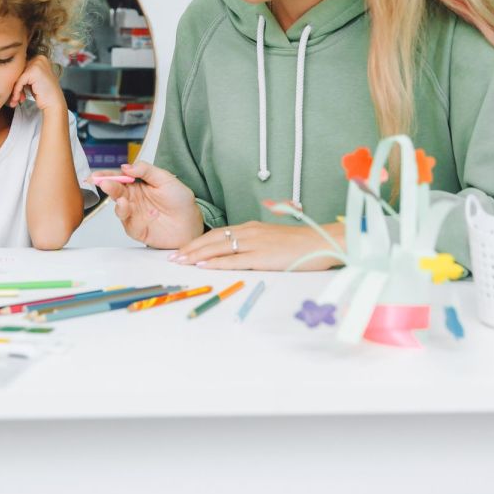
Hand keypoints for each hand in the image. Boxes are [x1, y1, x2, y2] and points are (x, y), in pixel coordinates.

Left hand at [10, 55, 65, 111]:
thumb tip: (11, 74)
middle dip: (16, 86)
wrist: (54, 103)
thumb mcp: (35, 80)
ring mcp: (37, 63)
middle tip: (15, 97)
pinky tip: (17, 99)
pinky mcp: (33, 71)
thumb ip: (25, 74)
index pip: (23, 67)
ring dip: (15, 90)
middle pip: (20, 71)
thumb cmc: (44, 93)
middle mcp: (40, 58)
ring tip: (15, 100)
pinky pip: (19, 81)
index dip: (19, 80)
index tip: (17, 92)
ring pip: (18, 76)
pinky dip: (17, 91)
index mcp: (41, 58)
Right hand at [91, 160, 202, 248]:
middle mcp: (134, 199)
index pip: (120, 178)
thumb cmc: (181, 201)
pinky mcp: (137, 229)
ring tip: (120, 196)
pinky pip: (127, 223)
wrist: (192, 224)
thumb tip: (126, 166)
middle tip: (103, 182)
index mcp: (139, 185)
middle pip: (116, 191)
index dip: (107, 175)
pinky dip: (125, 215)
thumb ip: (146, 170)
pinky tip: (127, 207)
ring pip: (119, 207)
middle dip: (108, 186)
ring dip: (116, 201)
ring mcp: (134, 215)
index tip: (97, 174)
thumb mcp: (166, 179)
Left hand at [170, 221, 344, 270]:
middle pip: (213, 239)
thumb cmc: (300, 244)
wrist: (321, 242)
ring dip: (196, 255)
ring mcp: (255, 244)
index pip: (218, 233)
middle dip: (190, 248)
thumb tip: (240, 250)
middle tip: (172, 256)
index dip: (198, 242)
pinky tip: (202, 265)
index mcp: (251, 228)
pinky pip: (234, 260)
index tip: (183, 249)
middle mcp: (249, 232)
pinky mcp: (262, 257)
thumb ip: (256, 242)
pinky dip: (216, 263)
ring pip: (218, 248)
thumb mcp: (273, 238)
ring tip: (180, 261)